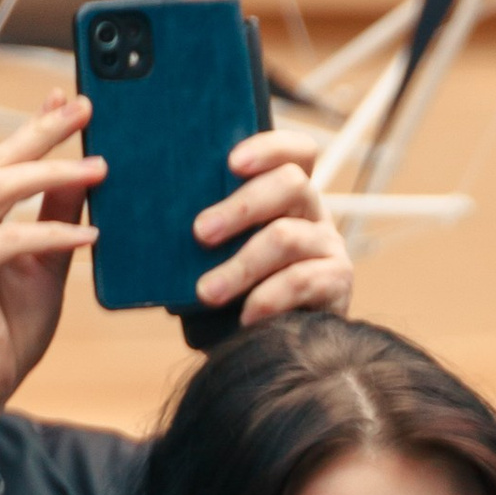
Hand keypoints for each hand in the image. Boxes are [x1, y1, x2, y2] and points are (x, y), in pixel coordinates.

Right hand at [0, 88, 101, 462]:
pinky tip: (90, 235)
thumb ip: (59, 220)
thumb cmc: (7, 332)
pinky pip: (10, 239)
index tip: (69, 98)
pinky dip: (52, 234)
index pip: (2, 160)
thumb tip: (87, 177)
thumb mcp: (45, 267)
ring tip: (99, 167)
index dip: (35, 127)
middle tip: (85, 107)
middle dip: (43, 131)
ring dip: (52, 174)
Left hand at [190, 128, 353, 327]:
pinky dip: (268, 298)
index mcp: (286, 194)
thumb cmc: (235, 290)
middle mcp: (312, 212)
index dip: (268, 148)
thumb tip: (158, 216)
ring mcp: (328, 246)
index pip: (295, 151)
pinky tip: (245, 316)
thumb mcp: (219, 251)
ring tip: (207, 292)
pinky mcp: (337, 283)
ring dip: (241, 265)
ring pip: (287, 237)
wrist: (269, 346)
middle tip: (201, 233)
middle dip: (241, 207)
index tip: (232, 163)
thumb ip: (207, 228)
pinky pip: (302, 281)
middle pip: (292, 183)